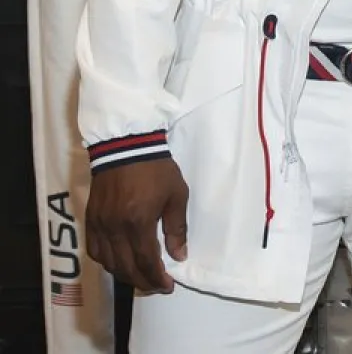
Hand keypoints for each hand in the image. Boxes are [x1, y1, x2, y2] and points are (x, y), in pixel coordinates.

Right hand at [85, 158, 189, 293]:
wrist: (126, 147)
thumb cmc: (157, 170)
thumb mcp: (177, 195)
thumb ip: (177, 228)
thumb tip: (179, 256)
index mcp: (138, 222)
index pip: (146, 262)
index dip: (157, 278)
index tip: (168, 286)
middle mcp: (115, 228)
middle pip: (126, 268)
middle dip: (143, 282)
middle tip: (157, 286)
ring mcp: (100, 225)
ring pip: (108, 263)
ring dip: (125, 275)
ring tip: (141, 277)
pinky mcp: (90, 219)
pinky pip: (95, 250)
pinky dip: (107, 262)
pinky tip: (119, 262)